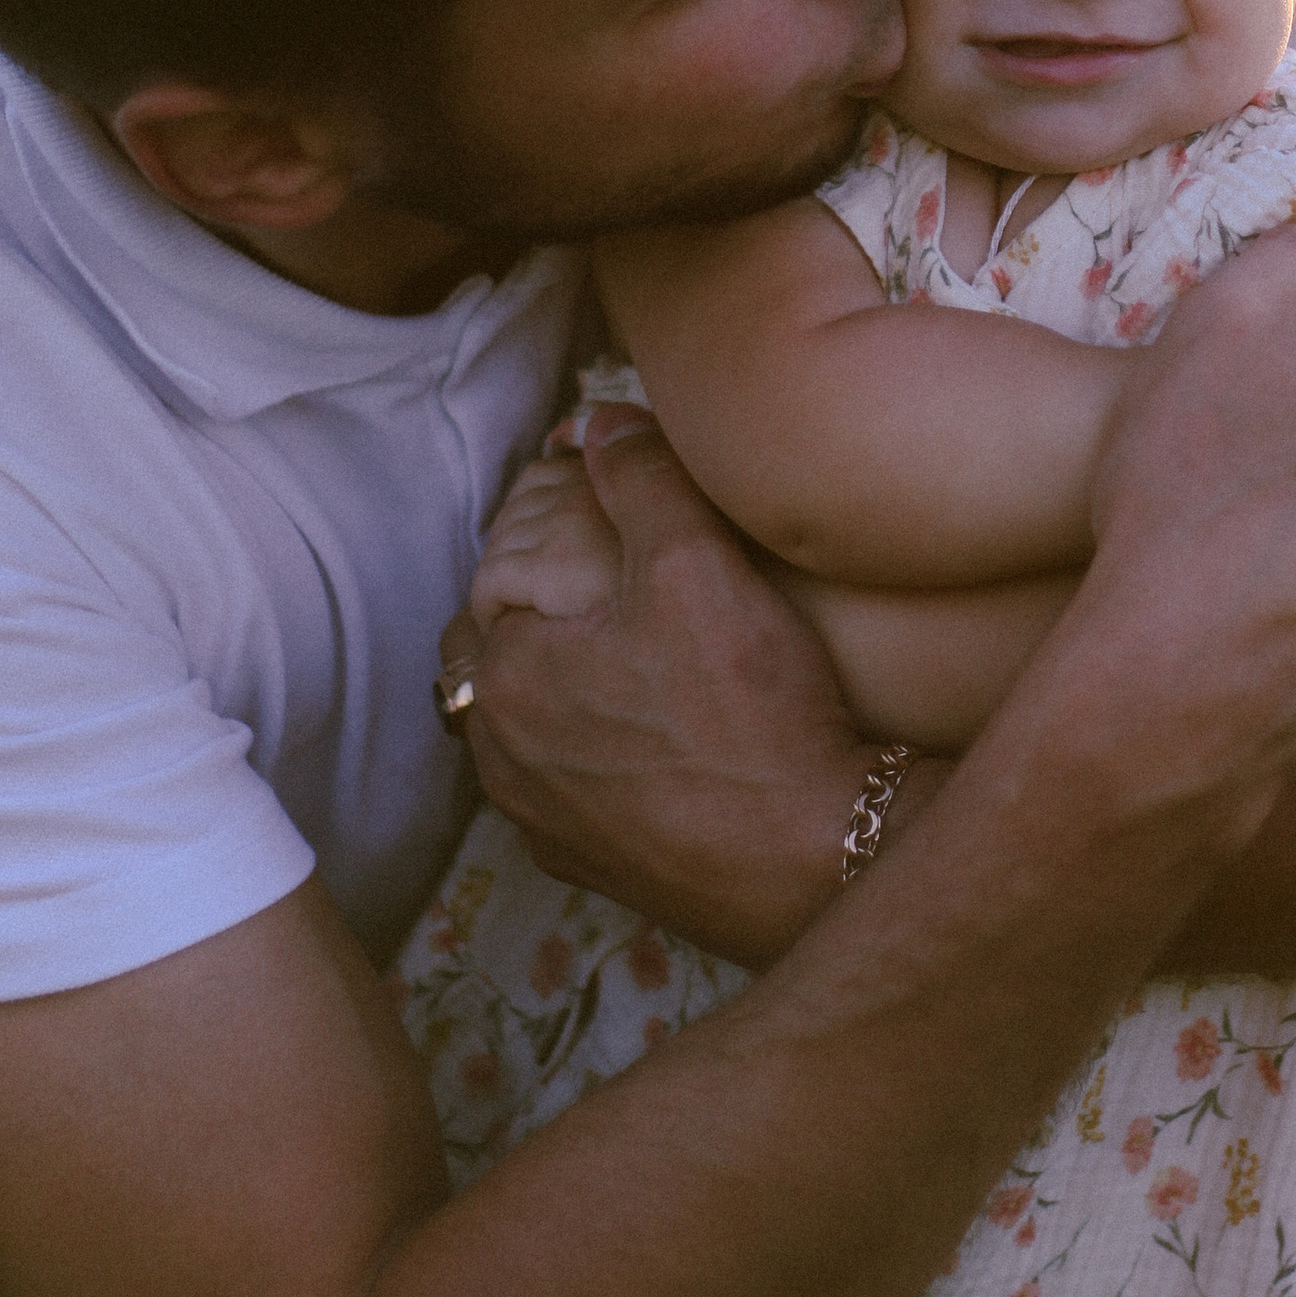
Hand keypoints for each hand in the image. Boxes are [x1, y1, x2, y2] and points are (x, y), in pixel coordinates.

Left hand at [444, 414, 904, 964]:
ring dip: (557, 703)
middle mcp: (505, 761)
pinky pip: (572, 800)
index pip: (483, 594)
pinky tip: (656, 747)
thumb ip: (640, 476)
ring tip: (626, 671)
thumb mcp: (697, 557)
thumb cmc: (748, 709)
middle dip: (529, 635)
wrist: (813, 857)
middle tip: (600, 605)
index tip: (584, 545)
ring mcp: (548, 827)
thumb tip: (597, 424)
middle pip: (491, 672)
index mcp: (504, 677)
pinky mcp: (599, 872)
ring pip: (525, 742)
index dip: (528, 560)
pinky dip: (595, 766)